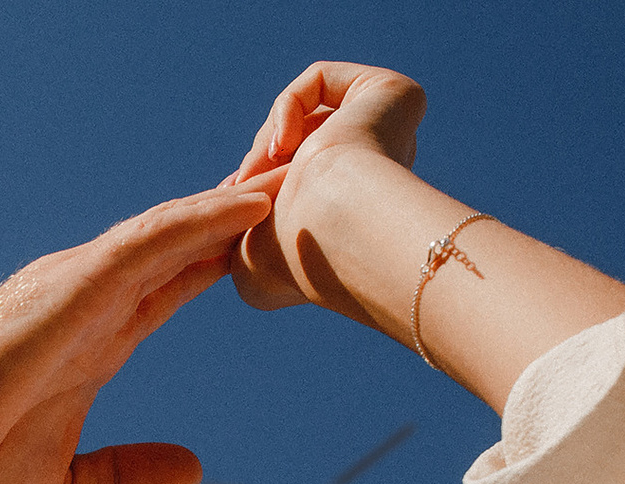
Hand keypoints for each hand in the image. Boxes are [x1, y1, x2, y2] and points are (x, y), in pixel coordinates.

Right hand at [0, 183, 273, 483]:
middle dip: (233, 219)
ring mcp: (82, 287)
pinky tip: (249, 203)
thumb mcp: (69, 482)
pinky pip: (151, 240)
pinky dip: (201, 218)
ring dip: (231, 205)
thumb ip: (129, 474)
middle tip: (297, 187)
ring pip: (171, 231)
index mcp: (89, 342)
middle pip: (177, 246)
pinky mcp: (75, 285)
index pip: (166, 289)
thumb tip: (195, 472)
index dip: (213, 264)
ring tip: (293, 174)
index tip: (265, 245)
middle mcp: (88, 302)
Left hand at [225, 63, 427, 316]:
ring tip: (263, 170)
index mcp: (356, 211)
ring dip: (269, 138)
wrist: (334, 233)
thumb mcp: (253, 263)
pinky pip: (321, 80)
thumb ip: (241, 240)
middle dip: (261, 158)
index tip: (230, 194)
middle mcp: (380, 171)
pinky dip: (287, 106)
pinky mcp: (394, 94)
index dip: (258, 180)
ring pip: (308, 112)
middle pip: (302, 141)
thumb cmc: (294, 261)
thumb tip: (234, 216)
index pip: (300, 178)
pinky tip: (284, 147)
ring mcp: (391, 132)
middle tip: (243, 184)